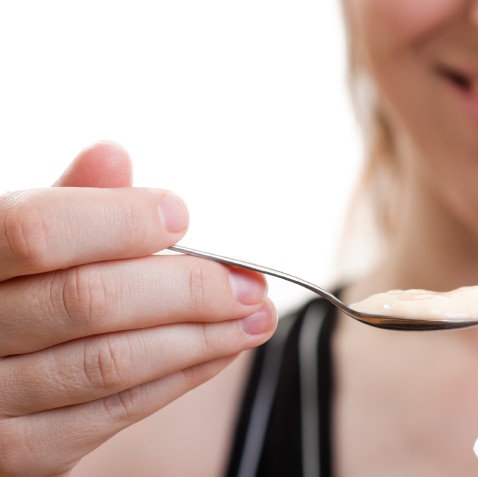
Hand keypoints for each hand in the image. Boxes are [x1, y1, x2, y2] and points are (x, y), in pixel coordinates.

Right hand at [0, 143, 276, 476]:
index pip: (41, 232)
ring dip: (200, 337)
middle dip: (188, 288)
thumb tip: (114, 156)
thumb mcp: (18, 243)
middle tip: (248, 284)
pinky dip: (179, 378)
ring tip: (254, 317)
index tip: (182, 216)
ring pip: (109, 363)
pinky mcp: (21, 452)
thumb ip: (67, 207)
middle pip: (90, 300)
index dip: (121, 221)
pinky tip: (218, 352)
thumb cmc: (8, 294)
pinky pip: (112, 414)